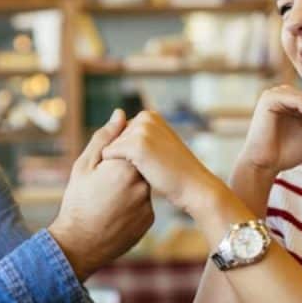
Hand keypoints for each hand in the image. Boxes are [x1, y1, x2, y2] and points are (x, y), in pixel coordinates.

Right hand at [49, 110, 154, 280]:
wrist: (79, 244)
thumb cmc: (77, 202)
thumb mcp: (84, 166)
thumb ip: (104, 138)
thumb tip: (119, 114)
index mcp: (126, 166)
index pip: (131, 146)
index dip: (114, 155)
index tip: (102, 168)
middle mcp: (142, 183)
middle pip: (138, 165)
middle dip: (122, 171)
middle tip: (103, 186)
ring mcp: (148, 203)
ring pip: (141, 185)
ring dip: (127, 188)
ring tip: (106, 201)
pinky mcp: (149, 220)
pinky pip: (143, 205)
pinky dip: (131, 206)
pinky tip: (113, 214)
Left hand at [101, 110, 224, 214]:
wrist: (194, 187)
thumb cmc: (174, 172)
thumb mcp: (157, 146)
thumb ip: (138, 136)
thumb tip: (117, 115)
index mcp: (149, 116)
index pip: (119, 134)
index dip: (127, 154)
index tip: (147, 162)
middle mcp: (145, 117)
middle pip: (112, 139)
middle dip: (121, 157)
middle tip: (146, 168)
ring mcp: (141, 130)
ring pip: (108, 147)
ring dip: (117, 164)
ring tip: (143, 171)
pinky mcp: (136, 145)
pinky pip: (107, 155)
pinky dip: (112, 169)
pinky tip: (134, 175)